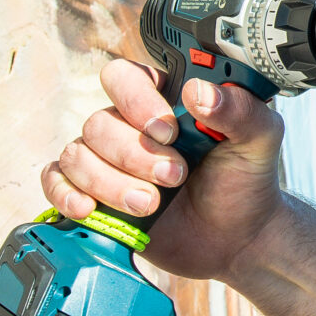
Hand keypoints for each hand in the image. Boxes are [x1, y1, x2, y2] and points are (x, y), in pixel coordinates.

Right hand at [41, 58, 315, 315]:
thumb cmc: (245, 182)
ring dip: (111, 182)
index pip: (123, 77)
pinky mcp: (94, 194)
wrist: (237, 239)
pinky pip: (55, 181)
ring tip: (150, 203)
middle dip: (134, 155)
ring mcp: (108, 160)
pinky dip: (65, 193)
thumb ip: (240, 110)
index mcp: (163, 100)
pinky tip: (89, 208)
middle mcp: (128, 125)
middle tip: (175, 176)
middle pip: (99, 122)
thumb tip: (200, 92)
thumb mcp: (259, 141)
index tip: (168, 130)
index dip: (136, 100)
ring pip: (78, 154)